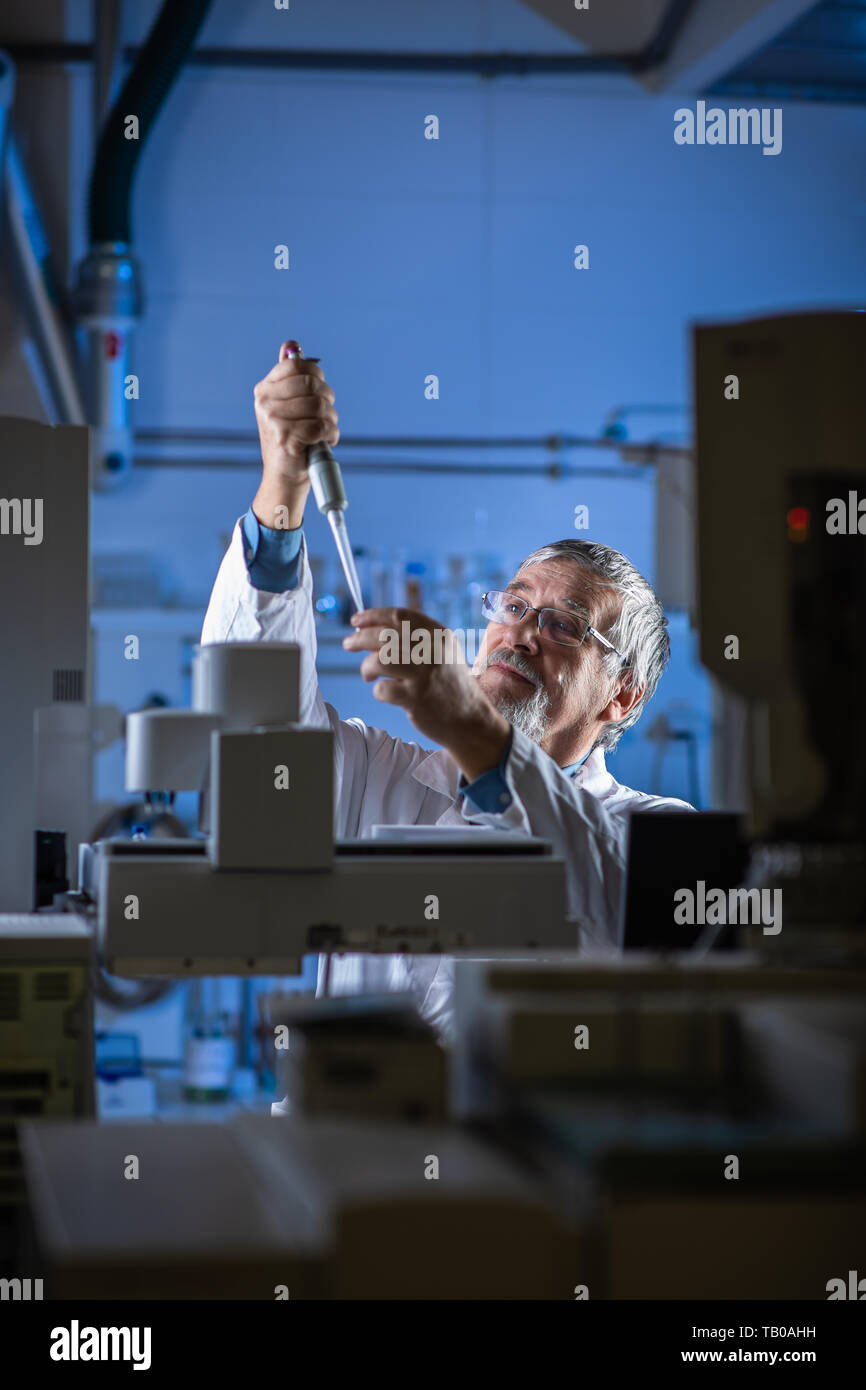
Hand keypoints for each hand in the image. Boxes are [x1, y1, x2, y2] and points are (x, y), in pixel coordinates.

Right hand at [252, 340, 339, 527]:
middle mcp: (265, 402)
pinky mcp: (286, 438)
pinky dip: (330, 435)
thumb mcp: (287, 403)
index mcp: (264, 389)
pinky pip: (322, 426)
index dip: (316, 376)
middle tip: (325, 415)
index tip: (318, 392)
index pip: (297, 366)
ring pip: (320, 406)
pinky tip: (324, 441)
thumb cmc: (291, 439)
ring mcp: (273, 420)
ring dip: (331, 420)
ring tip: (324, 430)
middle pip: (312, 385)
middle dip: (327, 400)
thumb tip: (291, 344)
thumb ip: (290, 374)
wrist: (284, 477)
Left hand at [343, 607, 510, 780]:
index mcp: (438, 634)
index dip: (373, 616)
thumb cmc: (448, 683)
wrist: (470, 719)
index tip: (356, 620)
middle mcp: (432, 651)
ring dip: (366, 666)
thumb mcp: (442, 651)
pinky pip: (382, 689)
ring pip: (379, 659)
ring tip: (368, 674)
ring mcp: (424, 675)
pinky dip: (378, 691)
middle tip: (348, 644)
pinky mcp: (416, 698)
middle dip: (359, 638)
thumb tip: (369, 630)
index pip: (399, 616)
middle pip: (384, 635)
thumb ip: (414, 638)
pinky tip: (385, 693)